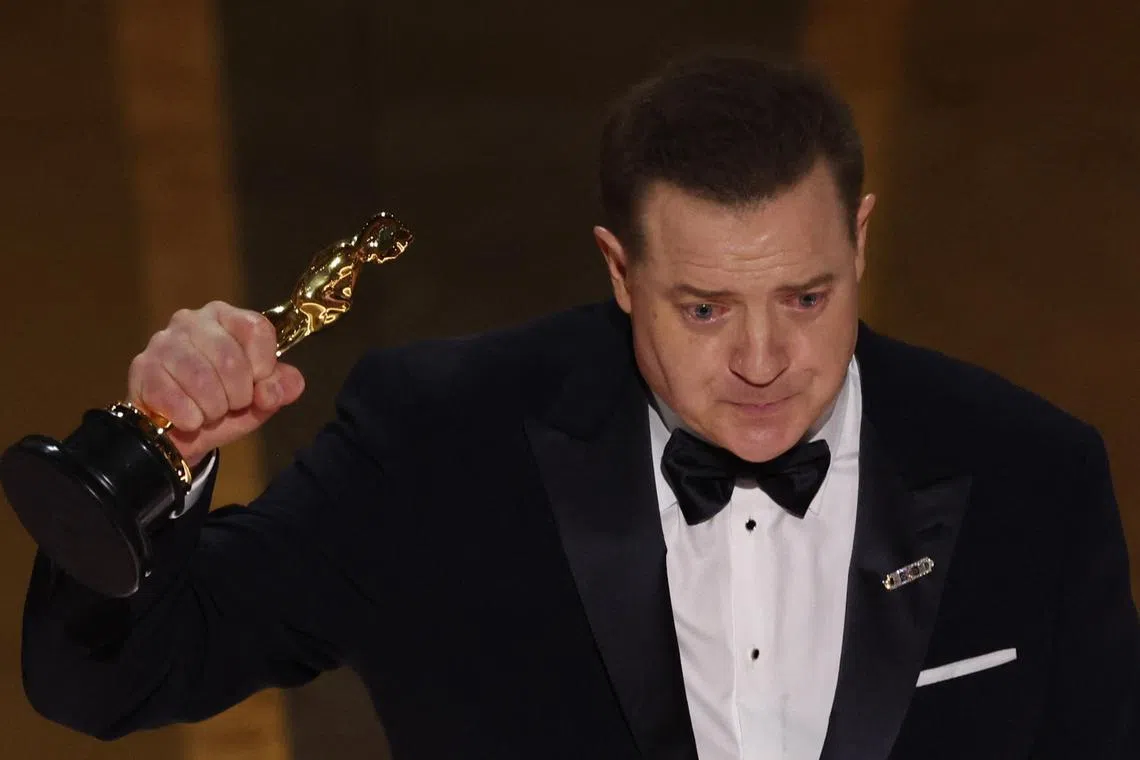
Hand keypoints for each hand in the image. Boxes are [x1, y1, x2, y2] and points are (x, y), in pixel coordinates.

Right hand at [127, 301, 304, 467]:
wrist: (180, 432)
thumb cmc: (225, 404)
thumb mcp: (261, 398)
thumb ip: (280, 388)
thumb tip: (274, 389)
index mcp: (227, 317)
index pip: (257, 329)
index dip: (264, 366)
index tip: (258, 386)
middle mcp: (192, 320)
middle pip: (230, 358)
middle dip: (237, 395)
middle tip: (231, 406)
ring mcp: (163, 341)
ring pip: (200, 379)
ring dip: (212, 408)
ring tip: (209, 413)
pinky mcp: (141, 367)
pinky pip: (173, 397)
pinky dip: (189, 418)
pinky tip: (189, 420)